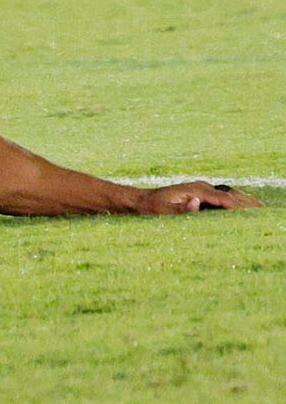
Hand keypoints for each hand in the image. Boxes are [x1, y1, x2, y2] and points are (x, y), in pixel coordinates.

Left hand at [135, 180, 257, 212]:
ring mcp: (200, 189)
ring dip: (244, 201)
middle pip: (231, 194)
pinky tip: (241, 208)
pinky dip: (235, 202)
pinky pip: (222, 197)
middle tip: (265, 212)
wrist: (139, 201)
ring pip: (228, 194)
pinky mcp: (199, 193)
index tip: (254, 216)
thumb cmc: (150, 208)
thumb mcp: (162, 211)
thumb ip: (180, 209)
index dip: (239, 207)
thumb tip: (196, 203)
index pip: (224, 199)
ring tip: (260, 209)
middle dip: (248, 203)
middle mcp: (201, 187)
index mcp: (196, 190)